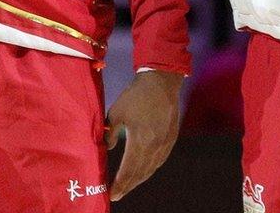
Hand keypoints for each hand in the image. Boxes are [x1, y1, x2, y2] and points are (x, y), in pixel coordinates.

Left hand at [104, 69, 181, 200]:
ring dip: (138, 180)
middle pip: (140, 173)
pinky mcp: (171, 140)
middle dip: (128, 186)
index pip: (128, 170)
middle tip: (118, 195)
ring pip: (151, 169)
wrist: (161, 84)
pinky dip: (149, 170)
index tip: (112, 194)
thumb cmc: (136, 97)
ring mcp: (165, 145)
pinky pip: (159, 161)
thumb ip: (111, 132)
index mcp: (140, 142)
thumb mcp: (116, 112)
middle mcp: (154, 148)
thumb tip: (108, 147)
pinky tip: (143, 172)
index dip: (120, 184)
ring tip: (128, 186)